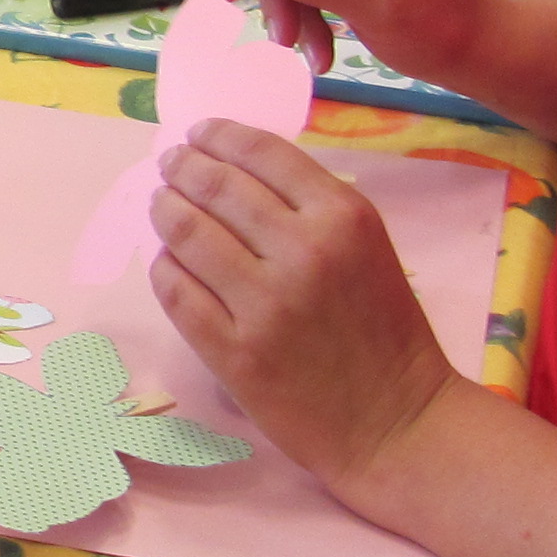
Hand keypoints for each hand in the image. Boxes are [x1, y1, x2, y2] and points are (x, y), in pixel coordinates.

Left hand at [148, 121, 458, 503]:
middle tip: (169, 164)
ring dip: (164, 210)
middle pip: (215, 187)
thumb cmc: (385, 333)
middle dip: (182, 167)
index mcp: (343, 217)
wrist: (397, 423)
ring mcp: (264, 304)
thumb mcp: (368, 248)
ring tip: (159, 204)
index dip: (218, 135)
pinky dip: (165, 268)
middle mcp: (303, 251)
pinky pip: (177, 292)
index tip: (198, 133)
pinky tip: (168, 261)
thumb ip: (310, 209)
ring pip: (186, 234)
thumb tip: (233, 170)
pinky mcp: (234, 352)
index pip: (261, 152)